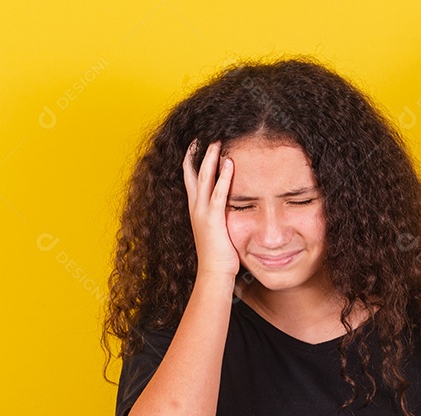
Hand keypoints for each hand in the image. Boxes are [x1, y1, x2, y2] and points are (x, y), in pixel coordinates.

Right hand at [182, 138, 239, 277]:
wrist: (214, 273)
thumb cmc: (218, 256)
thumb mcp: (217, 230)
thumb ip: (219, 216)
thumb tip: (228, 208)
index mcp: (196, 210)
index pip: (191, 180)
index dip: (192, 161)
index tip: (197, 145)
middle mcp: (195, 208)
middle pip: (193, 173)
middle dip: (197, 153)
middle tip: (203, 135)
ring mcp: (202, 213)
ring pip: (204, 178)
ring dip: (210, 158)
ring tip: (217, 141)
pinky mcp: (213, 219)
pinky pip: (218, 193)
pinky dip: (223, 176)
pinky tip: (229, 162)